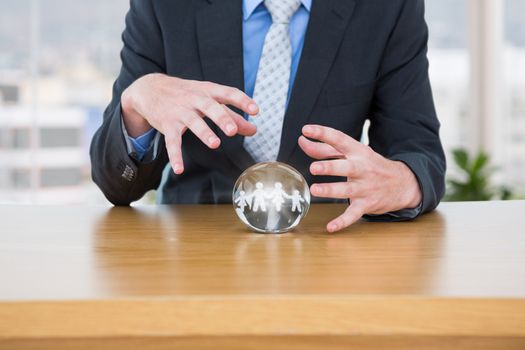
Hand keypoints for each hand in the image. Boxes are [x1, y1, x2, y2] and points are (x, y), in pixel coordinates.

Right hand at [121, 73, 258, 173]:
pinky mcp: (168, 125)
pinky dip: (175, 156)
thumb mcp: (210, 100)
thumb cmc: (188, 95)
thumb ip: (233, 115)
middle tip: (232, 131)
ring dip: (204, 133)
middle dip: (221, 118)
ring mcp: (180, 112)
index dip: (242, 101)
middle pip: (210, 107)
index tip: (255, 110)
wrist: (150, 89)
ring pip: (193, 122)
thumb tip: (254, 130)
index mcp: (209, 91)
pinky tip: (179, 169)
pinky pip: (172, 142)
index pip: (228, 93)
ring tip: (215, 144)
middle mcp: (195, 99)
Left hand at [298, 124, 421, 232]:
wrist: (402, 183)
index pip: (340, 139)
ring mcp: (365, 187)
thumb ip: (325, 149)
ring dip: (331, 190)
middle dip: (330, 167)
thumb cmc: (369, 166)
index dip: (323, 133)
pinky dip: (342, 222)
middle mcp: (362, 168)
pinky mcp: (367, 204)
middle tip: (314, 168)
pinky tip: (330, 227)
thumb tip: (302, 141)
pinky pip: (353, 214)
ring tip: (315, 190)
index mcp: (358, 152)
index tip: (306, 129)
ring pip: (347, 190)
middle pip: (346, 167)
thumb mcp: (352, 154)